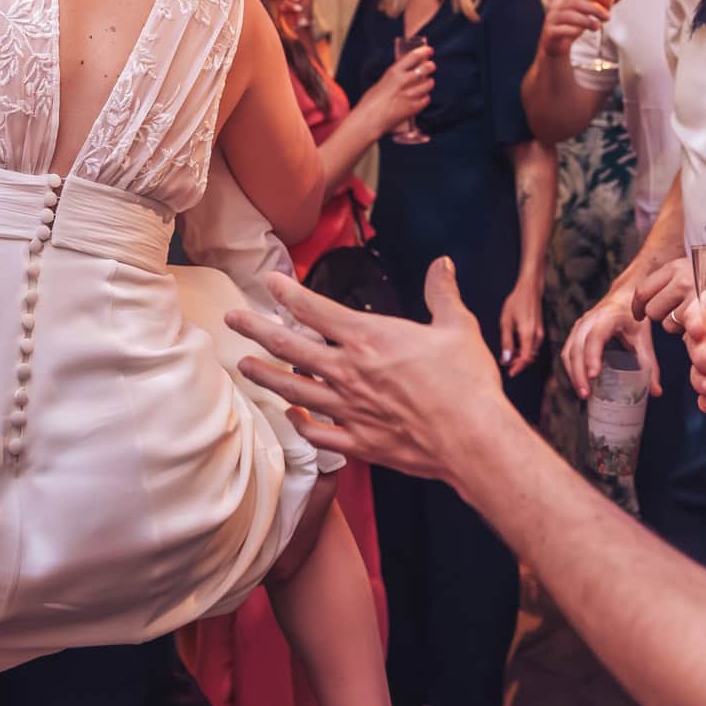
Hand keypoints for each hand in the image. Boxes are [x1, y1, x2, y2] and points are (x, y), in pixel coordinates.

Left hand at [224, 260, 515, 481]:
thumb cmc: (467, 383)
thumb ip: (442, 293)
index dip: (287, 293)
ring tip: (244, 366)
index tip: (269, 282)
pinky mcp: (360, 441)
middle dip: (255, 330)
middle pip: (288, 347)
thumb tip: (443, 264)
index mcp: (369, 338)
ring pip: (293, 389)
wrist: (474, 441)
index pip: (314, 309)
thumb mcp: (458, 327)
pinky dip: (299, 424)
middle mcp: (349, 371)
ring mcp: (349, 409)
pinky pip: (318, 433)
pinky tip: (289, 416)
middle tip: (232, 320)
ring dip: (265, 376)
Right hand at [356, 44, 433, 134]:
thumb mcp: (382, 82)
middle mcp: (404, 81)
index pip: (414, 56)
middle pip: (426, 68)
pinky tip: (419, 98)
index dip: (424, 51)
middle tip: (430, 66)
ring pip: (429, 83)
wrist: (369, 119)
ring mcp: (410, 94)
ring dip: (428, 83)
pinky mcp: (414, 107)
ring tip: (424, 85)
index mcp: (394, 72)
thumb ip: (396, 75)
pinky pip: (427, 98)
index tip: (429, 50)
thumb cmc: (371, 101)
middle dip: (430, 66)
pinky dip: (424, 98)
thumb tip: (408, 69)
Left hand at [499, 278, 542, 376]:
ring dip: (521, 357)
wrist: (530, 289)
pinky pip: (533, 346)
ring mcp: (540, 334)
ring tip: (508, 355)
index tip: (509, 373)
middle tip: (506, 363)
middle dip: (518, 363)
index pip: (526, 359)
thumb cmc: (516, 302)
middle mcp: (537, 336)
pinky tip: (515, 347)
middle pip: (530, 358)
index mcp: (528, 335)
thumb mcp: (506, 322)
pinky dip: (525, 350)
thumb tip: (506, 359)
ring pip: (532, 352)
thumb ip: (506, 342)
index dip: (518, 368)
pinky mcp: (540, 331)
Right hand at [538, 0, 616, 59]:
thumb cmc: (573, 23)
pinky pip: (562, 30)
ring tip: (598, 26)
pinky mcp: (550, 32)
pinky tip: (582, 32)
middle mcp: (555, 4)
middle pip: (575, 2)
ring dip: (587, 21)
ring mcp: (551, 18)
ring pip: (570, 16)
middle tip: (607, 16)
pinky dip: (574, 30)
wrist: (556, 43)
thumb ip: (602, 2)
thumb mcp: (587, 11)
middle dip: (594, 9)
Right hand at [561, 286, 662, 398]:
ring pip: (569, 351)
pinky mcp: (575, 333)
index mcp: (608, 318)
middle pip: (577, 347)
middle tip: (586, 394)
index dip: (592, 356)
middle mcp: (589, 320)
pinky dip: (571, 369)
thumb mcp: (644, 338)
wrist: (622, 297)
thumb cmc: (634, 317)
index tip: (594, 376)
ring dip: (573, 373)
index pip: (595, 337)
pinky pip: (567, 352)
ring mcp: (579, 326)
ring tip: (583, 393)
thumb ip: (650, 365)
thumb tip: (656, 392)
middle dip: (578, 372)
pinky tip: (580, 383)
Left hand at [631, 256, 694, 331]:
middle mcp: (683, 279)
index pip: (642, 290)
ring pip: (666, 324)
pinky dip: (688, 331)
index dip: (637, 307)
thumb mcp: (690, 272)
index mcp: (675, 267)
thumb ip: (668, 282)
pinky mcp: (705, 313)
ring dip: (675, 324)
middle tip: (675, 312)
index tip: (638, 314)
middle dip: (660, 315)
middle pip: (651, 310)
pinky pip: (686, 331)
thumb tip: (642, 302)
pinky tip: (700, 322)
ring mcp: (695, 296)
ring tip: (690, 315)